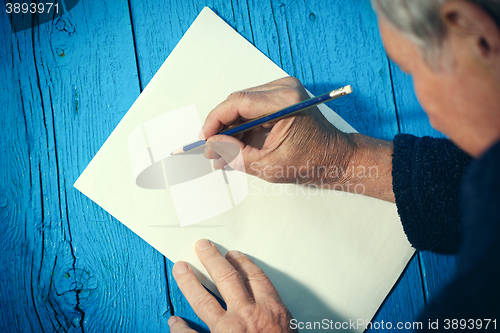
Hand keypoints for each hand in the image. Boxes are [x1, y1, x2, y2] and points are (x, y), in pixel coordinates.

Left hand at [168, 239, 296, 332]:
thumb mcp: (289, 332)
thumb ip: (278, 319)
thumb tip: (270, 312)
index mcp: (271, 311)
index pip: (255, 277)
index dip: (242, 263)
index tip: (233, 254)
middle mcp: (247, 315)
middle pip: (227, 278)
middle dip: (212, 259)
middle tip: (202, 246)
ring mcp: (227, 331)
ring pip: (203, 299)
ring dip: (189, 281)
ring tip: (181, 267)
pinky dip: (180, 328)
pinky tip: (174, 320)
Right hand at [201, 76, 356, 187]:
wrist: (335, 159)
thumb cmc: (311, 162)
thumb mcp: (268, 165)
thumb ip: (235, 154)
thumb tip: (211, 146)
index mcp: (284, 101)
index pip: (237, 102)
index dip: (215, 120)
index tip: (205, 139)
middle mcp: (284, 89)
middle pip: (237, 102)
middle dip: (221, 127)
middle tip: (211, 150)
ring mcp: (283, 91)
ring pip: (242, 106)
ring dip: (229, 128)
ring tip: (220, 152)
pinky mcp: (281, 98)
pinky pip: (252, 108)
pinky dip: (241, 126)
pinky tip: (233, 144)